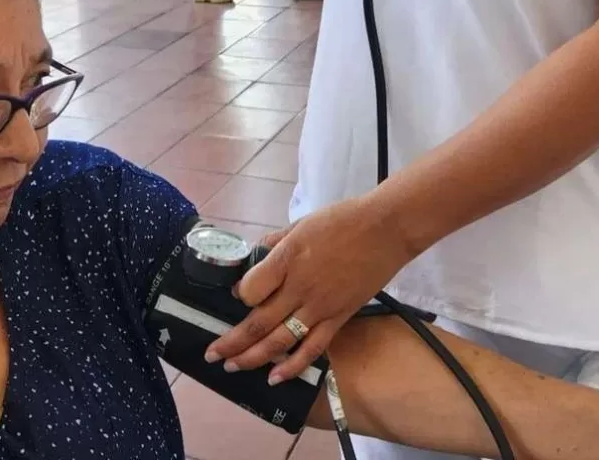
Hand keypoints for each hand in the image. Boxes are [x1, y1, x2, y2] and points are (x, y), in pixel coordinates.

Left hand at [206, 196, 409, 382]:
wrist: (386, 229)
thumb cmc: (342, 220)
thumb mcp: (301, 224)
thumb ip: (276, 242)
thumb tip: (257, 256)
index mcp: (288, 257)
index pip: (251, 289)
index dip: (238, 295)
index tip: (234, 295)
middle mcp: (300, 286)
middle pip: (259, 321)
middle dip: (232, 340)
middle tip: (212, 353)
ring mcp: (320, 306)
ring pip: (279, 340)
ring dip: (252, 357)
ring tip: (232, 366)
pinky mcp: (338, 318)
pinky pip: (311, 348)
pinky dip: (291, 366)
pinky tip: (274, 378)